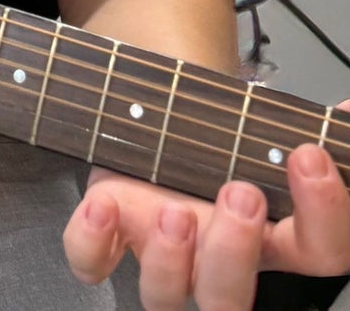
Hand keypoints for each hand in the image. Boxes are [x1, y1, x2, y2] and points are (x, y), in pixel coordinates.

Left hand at [64, 107, 349, 309]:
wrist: (162, 123)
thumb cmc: (223, 135)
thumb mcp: (269, 127)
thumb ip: (310, 124)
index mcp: (275, 237)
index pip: (323, 253)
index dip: (327, 212)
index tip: (308, 155)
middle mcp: (219, 258)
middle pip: (232, 299)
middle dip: (236, 251)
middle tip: (241, 192)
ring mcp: (160, 252)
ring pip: (166, 295)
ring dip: (169, 259)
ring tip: (174, 210)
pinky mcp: (110, 232)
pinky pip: (90, 260)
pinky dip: (91, 241)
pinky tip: (102, 204)